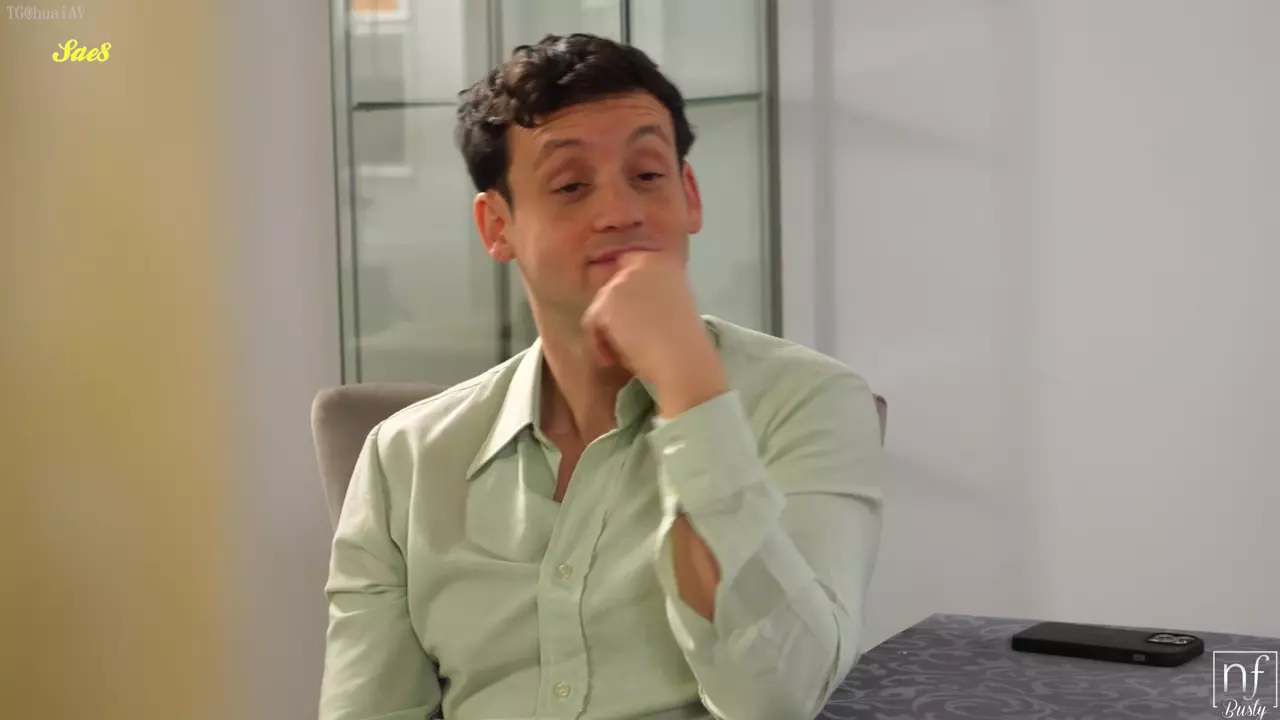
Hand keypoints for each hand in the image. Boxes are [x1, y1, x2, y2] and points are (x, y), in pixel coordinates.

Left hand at [581, 251, 726, 416]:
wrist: (682, 358)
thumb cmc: (683, 342)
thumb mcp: (674, 305)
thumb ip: (651, 295)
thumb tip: (629, 306)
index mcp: (663, 263)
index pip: (632, 264)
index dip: (627, 294)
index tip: (630, 319)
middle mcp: (642, 264)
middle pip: (613, 288)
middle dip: (614, 314)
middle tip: (625, 340)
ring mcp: (623, 280)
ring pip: (600, 306)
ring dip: (607, 331)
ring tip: (620, 354)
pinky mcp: (607, 301)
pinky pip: (590, 322)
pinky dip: (597, 343)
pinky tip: (611, 359)